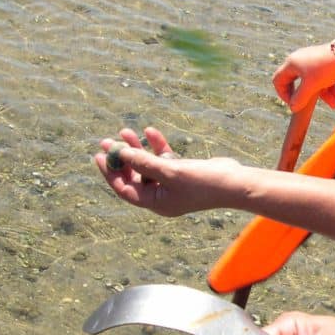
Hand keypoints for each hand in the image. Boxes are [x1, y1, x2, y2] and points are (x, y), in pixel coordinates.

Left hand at [94, 126, 243, 216]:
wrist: (235, 183)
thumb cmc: (203, 182)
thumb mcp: (170, 172)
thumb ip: (144, 163)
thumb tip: (120, 154)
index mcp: (156, 203)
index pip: (125, 189)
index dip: (109, 173)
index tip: (99, 155)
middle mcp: (162, 195)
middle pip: (134, 176)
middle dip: (121, 158)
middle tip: (107, 140)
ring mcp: (173, 183)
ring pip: (148, 164)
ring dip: (137, 148)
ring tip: (125, 131)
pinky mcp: (184, 172)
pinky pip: (164, 158)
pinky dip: (157, 146)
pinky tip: (150, 131)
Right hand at [272, 42, 334, 111]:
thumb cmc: (327, 68)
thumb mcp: (311, 86)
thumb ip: (300, 98)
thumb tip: (292, 108)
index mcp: (291, 63)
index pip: (278, 80)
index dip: (283, 94)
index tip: (293, 103)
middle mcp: (300, 60)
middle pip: (296, 82)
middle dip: (306, 96)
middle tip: (307, 106)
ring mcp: (312, 61)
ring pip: (312, 82)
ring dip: (322, 95)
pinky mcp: (324, 62)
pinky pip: (322, 78)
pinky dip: (329, 88)